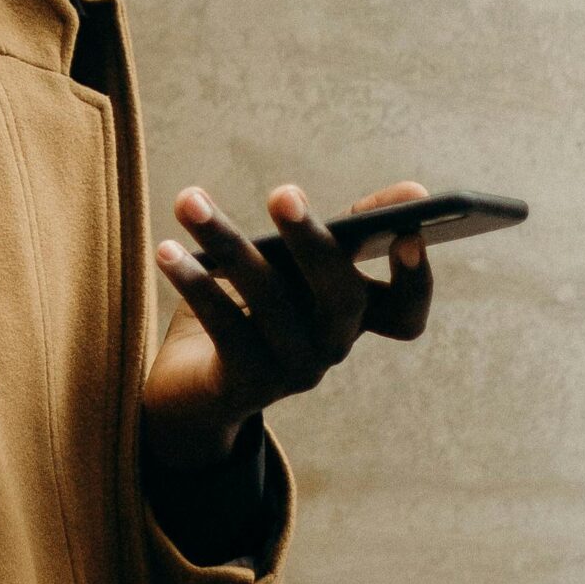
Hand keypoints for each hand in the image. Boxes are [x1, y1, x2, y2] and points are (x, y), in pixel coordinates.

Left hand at [141, 180, 432, 467]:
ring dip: (230, 244)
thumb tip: (368, 194)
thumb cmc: (249, 307)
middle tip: (282, 194)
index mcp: (353, 315)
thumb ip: (320, 234)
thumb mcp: (289, 266)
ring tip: (191, 200)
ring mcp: (293, 371)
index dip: (417, 279)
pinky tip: (168, 249)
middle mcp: (332, 346)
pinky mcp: (245, 387)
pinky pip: (224, 328)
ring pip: (270, 303)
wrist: (192, 389)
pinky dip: (196, 283)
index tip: (411, 230)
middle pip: (342, 299)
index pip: (406, 314)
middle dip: (313, 243)